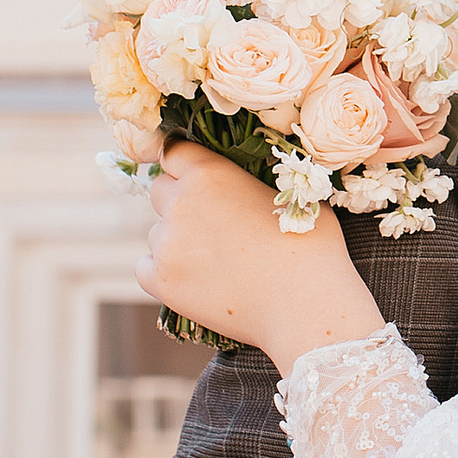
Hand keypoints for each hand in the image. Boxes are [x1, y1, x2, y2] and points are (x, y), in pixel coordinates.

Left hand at [137, 142, 380, 371]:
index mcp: (210, 174)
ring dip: (177, 240)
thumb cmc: (311, 248)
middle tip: (211, 223)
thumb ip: (254, 187)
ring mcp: (167, 245)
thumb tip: (251, 189)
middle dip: (179, 200)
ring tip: (216, 261)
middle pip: (159, 190)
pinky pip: (146, 268)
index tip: (192, 175)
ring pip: (157, 233)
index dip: (184, 164)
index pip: (174, 152)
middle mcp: (180, 204)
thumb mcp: (290, 197)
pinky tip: (196, 279)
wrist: (305, 305)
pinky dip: (164, 272)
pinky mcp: (162, 282)